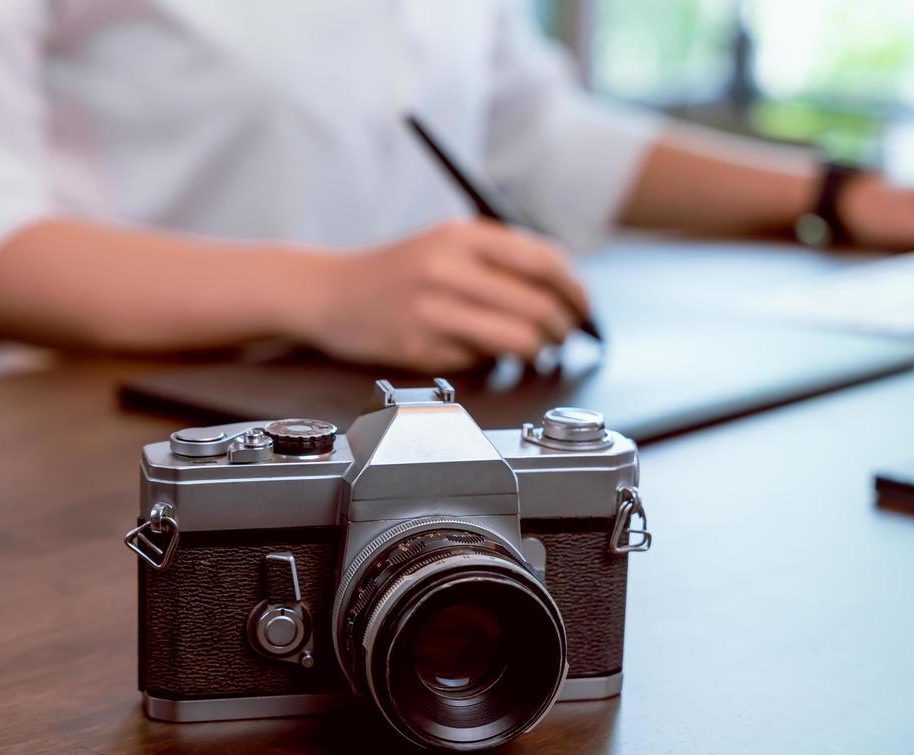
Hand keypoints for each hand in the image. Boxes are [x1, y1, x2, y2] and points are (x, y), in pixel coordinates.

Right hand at [309, 219, 585, 372]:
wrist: (329, 292)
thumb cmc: (400, 271)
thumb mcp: (449, 242)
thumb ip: (502, 259)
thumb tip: (566, 291)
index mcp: (463, 234)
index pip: (545, 263)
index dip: (575, 290)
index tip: (584, 308)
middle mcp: (449, 268)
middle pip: (539, 306)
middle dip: (563, 328)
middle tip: (563, 336)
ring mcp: (433, 309)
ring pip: (519, 341)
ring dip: (537, 351)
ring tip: (532, 349)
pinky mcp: (421, 347)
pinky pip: (481, 362)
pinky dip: (491, 361)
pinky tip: (477, 350)